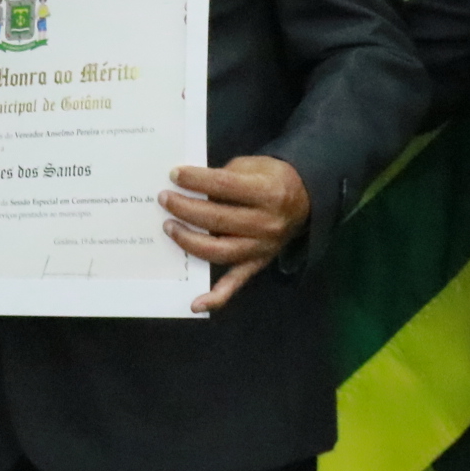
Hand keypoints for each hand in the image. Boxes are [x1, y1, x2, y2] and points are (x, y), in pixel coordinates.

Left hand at [163, 157, 312, 312]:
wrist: (304, 200)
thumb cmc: (272, 179)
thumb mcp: (253, 166)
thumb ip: (225, 176)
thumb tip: (190, 188)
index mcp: (268, 193)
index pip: (225, 186)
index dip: (196, 180)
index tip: (174, 174)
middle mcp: (266, 224)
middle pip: (217, 220)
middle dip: (185, 209)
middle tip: (165, 199)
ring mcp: (261, 248)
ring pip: (219, 251)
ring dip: (189, 241)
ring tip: (169, 227)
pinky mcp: (257, 264)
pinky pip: (235, 283)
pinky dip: (216, 297)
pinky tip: (195, 304)